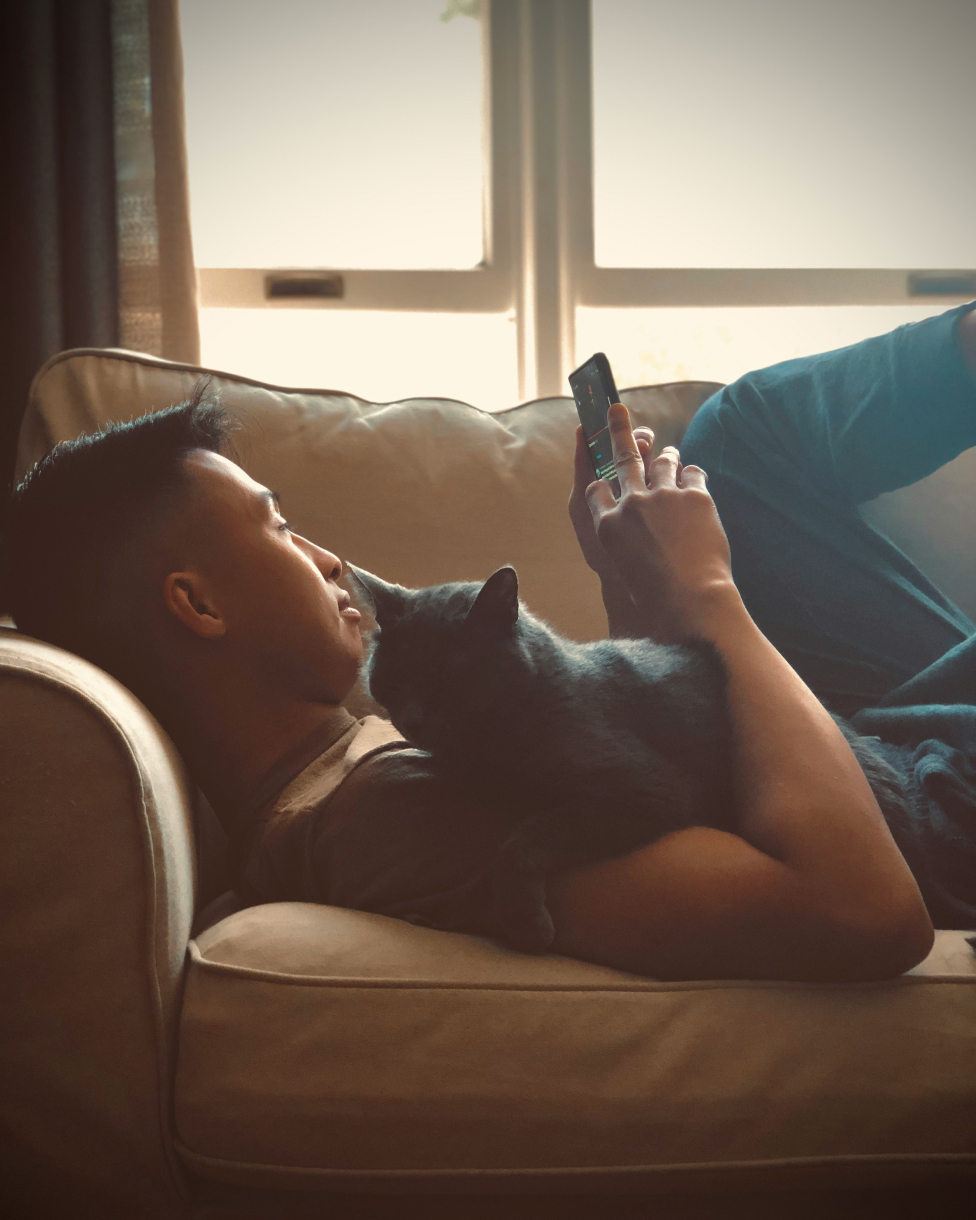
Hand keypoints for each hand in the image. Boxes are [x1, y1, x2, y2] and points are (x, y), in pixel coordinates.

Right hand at [585, 403, 734, 641]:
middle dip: (617, 430)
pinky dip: (693, 475)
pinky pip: (693, 473)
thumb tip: (642, 539)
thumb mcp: (626, 572)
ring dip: (666, 455)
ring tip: (668, 453)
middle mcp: (631, 504)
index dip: (599, 481)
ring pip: (662, 461)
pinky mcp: (695, 496)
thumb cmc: (657, 597)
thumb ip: (627, 547)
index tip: (601, 475)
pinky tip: (695, 479)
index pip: (595, 491)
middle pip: (622, 458)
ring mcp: (663, 496)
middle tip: (615, 409)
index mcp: (608, 526)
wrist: (691, 601)